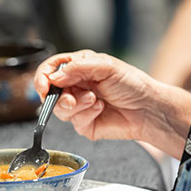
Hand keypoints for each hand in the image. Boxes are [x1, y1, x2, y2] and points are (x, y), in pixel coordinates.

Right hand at [34, 50, 190, 158]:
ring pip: (60, 110)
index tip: (44, 86)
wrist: (147, 109)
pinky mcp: (85, 124)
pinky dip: (87, 114)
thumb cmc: (131, 84)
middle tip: (71, 99)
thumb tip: (53, 78)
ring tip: (94, 100)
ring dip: (76, 105)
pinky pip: (75, 122)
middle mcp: (76, 87)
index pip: (50, 70)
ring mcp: (79, 106)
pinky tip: (101, 109)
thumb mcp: (105, 66)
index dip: (43, 78)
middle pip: (50, 93)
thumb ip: (76, 68)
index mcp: (78, 68)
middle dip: (58, 96)